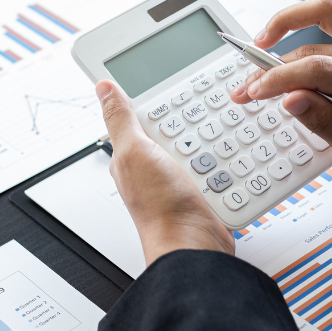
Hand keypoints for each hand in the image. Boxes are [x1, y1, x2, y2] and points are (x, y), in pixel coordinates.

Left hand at [97, 80, 234, 265]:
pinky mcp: (202, 191)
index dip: (155, 100)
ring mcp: (178, 179)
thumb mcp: (135, 152)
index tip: (172, 85)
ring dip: (211, 140)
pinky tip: (228, 157)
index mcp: (131, 154)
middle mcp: (153, 167)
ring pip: (198, 144)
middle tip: (204, 110)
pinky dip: (223, 161)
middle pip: (175, 127)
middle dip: (191, 119)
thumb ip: (121, 119)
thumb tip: (103, 88)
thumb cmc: (160, 208)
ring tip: (220, 133)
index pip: (141, 115)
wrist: (194, 245)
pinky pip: (216, 165)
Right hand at [230, 0, 331, 185]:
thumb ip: (323, 122)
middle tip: (248, 86)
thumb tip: (289, 98)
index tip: (253, 92)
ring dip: (290, 20)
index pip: (319, 70)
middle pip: (315, 47)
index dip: (279, 79)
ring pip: (329, 11)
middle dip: (273, 66)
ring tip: (263, 39)